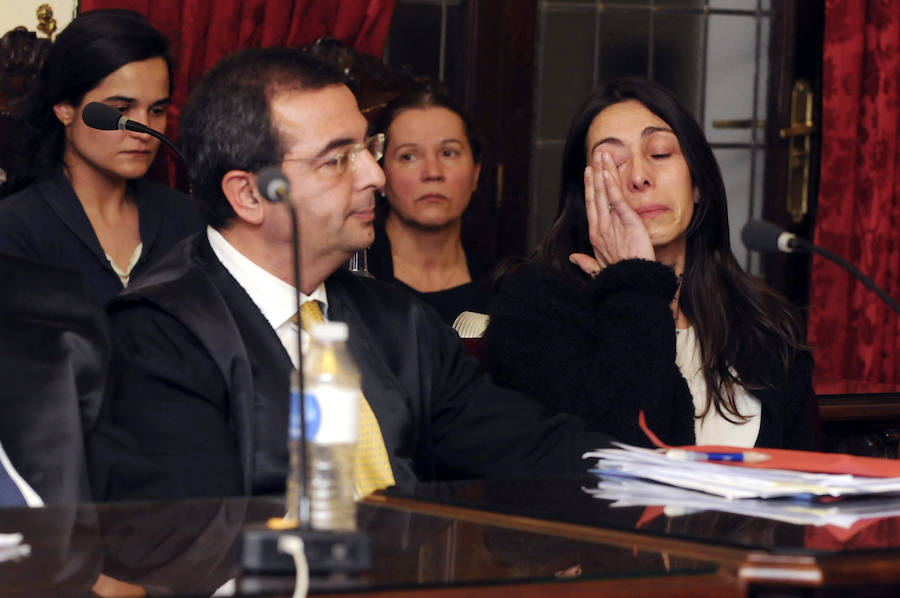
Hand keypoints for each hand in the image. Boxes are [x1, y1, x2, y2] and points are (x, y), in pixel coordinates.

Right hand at [569, 151, 654, 276]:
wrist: (632, 283)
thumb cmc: (619, 277)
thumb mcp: (601, 267)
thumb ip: (587, 261)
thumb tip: (573, 258)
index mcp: (596, 235)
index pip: (591, 205)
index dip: (590, 187)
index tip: (590, 172)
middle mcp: (600, 226)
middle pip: (595, 194)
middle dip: (595, 173)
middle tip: (596, 155)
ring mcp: (611, 223)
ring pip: (603, 192)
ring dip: (602, 171)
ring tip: (602, 154)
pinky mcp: (626, 220)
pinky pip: (616, 199)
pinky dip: (611, 184)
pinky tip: (607, 172)